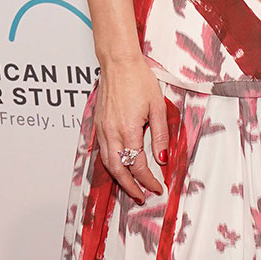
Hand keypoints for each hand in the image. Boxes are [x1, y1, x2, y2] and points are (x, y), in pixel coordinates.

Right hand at [94, 56, 169, 201]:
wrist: (118, 63)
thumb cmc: (139, 80)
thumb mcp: (158, 107)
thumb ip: (160, 135)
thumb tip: (162, 158)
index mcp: (128, 130)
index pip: (138, 165)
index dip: (148, 180)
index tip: (158, 188)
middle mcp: (111, 133)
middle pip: (119, 170)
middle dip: (130, 187)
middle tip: (141, 196)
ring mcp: (102, 129)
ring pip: (108, 163)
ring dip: (119, 178)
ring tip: (131, 187)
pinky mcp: (98, 124)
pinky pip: (103, 151)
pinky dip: (111, 164)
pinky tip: (119, 167)